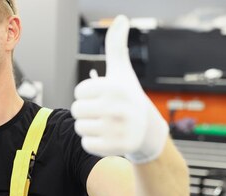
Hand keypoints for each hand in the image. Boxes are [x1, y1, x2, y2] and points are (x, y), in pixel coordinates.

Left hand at [71, 15, 168, 162]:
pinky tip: (107, 136)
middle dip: (86, 111)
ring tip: (106, 124)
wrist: (148, 130)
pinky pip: (86, 143)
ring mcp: (117, 129)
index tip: (103, 97)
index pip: (79, 91)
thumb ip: (116, 45)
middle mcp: (118, 108)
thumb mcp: (122, 71)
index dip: (87, 95)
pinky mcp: (115, 148)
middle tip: (104, 112)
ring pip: (80, 127)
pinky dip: (93, 142)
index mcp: (116, 87)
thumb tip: (121, 18)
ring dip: (89, 126)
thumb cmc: (129, 96)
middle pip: (77, 110)